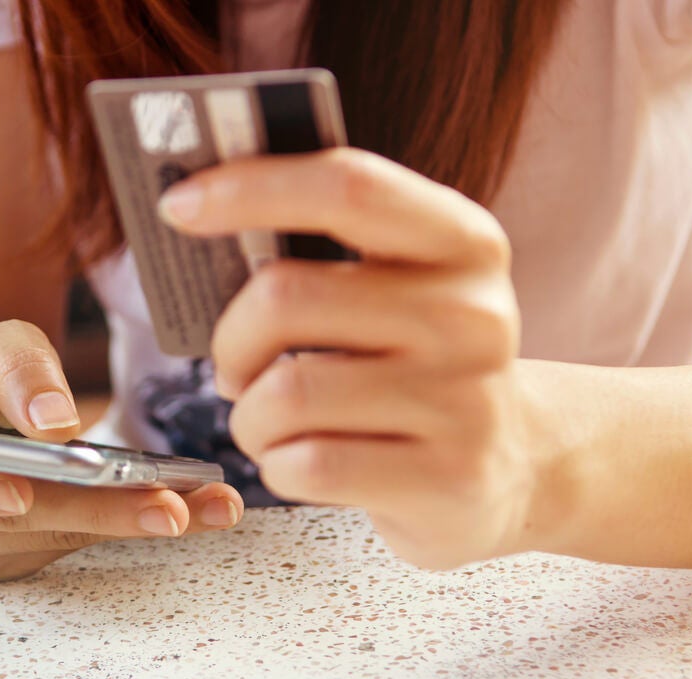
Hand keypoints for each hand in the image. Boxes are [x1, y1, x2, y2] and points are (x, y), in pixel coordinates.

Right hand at [0, 319, 243, 581]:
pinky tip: (196, 512)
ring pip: (57, 539)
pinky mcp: (14, 562)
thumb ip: (16, 368)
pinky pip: (77, 544)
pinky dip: (134, 525)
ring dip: (135, 523)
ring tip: (209, 506)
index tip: (21, 495)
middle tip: (168, 507)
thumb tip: (54, 422)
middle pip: (13, 524)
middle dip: (96, 514)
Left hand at [159, 148, 533, 568]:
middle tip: (232, 365)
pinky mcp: (445, 478)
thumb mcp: (401, 289)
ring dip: (249, 416)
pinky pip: (306, 465)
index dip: (250, 187)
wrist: (512, 466)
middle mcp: (473, 314)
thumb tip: (201, 212)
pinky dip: (276, 464)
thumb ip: (326, 252)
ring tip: (267, 422)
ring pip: (285, 394)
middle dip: (230, 339)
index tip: (180, 204)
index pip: (348, 188)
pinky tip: (298, 461)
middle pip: (287, 296)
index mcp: (464, 242)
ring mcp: (464, 401)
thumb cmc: (419, 364)